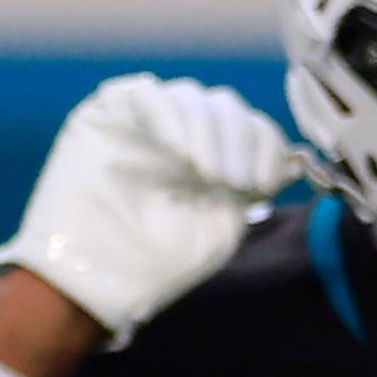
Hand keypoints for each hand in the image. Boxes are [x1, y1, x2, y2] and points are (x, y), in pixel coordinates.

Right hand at [0, 74, 299, 343]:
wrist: (92, 281)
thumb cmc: (152, 268)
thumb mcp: (218, 229)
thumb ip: (247, 190)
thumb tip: (284, 158)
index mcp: (212, 163)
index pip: (252, 131)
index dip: (265, 147)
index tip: (264, 182)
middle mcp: (183, 138)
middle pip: (226, 109)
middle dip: (239, 141)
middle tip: (235, 181)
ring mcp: (147, 124)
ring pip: (192, 98)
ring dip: (209, 131)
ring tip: (208, 174)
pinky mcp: (109, 115)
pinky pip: (148, 95)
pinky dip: (172, 117)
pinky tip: (179, 152)